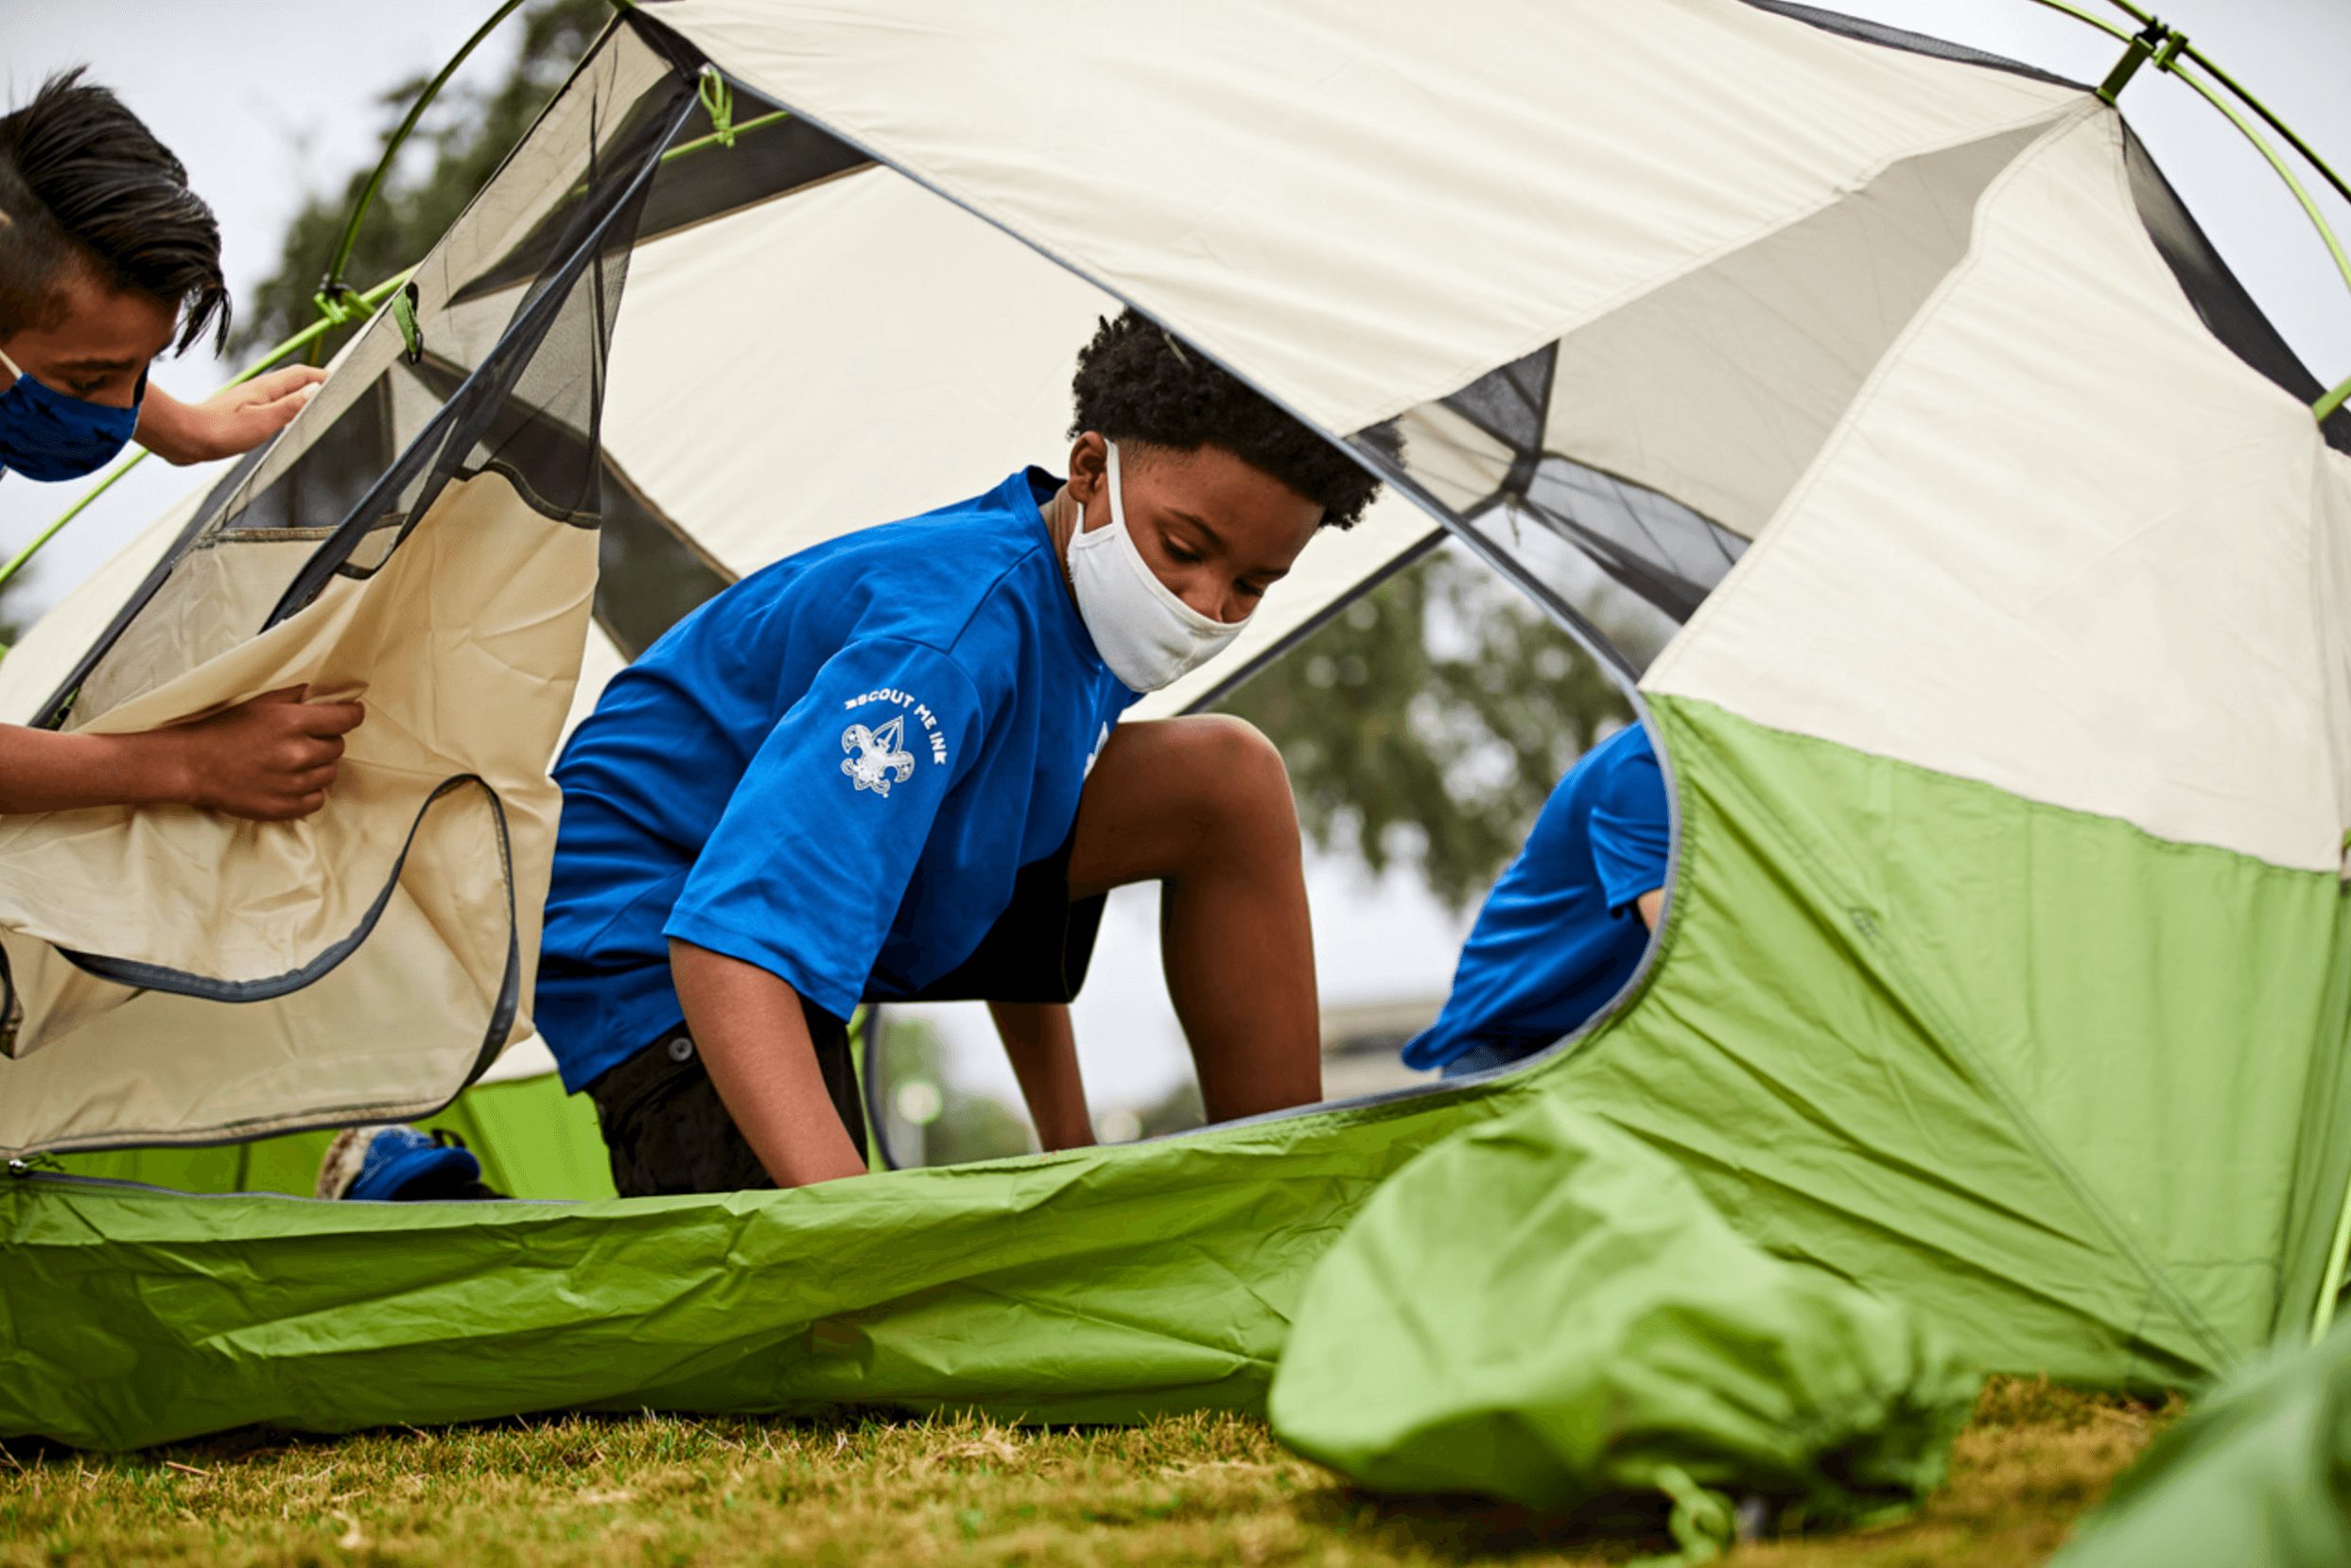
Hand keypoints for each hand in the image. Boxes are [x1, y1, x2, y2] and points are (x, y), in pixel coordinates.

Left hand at [135, 367, 327, 464]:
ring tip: (315, 403)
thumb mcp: (262, 420)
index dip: (322, 375)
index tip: (340, 379)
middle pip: (292, 381)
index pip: (300, 374)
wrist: (183, 438)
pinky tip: (284, 419)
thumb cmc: (219, 431)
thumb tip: (315, 390)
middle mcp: (257, 391)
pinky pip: (270, 405)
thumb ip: (290, 406)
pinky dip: (284, 407)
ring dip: (299, 395)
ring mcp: (248, 401)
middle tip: (333, 389)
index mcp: (265, 389)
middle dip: (314, 383)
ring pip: (281, 393)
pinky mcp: (239, 413)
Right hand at [152, 686, 365, 821]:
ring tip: (291, 762)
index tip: (349, 714)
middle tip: (302, 740)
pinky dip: (309, 791)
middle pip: (338, 747)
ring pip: (330, 773)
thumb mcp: (261, 703)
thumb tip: (330, 694)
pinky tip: (290, 782)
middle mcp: (297, 753)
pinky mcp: (285, 807)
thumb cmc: (225, 729)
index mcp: (293, 722)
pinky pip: (318, 799)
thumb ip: (298, 697)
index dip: (351, 715)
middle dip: (325, 741)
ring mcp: (292, 784)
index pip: (347, 718)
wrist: (193, 764)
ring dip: (317, 767)